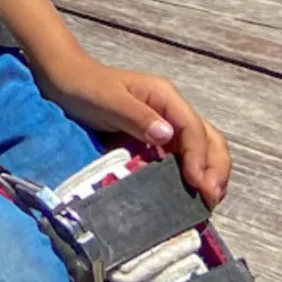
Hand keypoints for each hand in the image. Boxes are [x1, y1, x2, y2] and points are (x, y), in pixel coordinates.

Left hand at [42, 57, 231, 203]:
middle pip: (209, 139)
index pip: (193, 129)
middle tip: (211, 198)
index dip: (199, 158)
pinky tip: (189, 193)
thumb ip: (136, 116)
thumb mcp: (108, 100)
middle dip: (215, 168)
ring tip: (207, 201)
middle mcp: (172, 110)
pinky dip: (192, 174)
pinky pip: (182, 156)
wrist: (66, 80)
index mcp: (165, 97)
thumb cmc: (85, 87)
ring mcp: (167, 124)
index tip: (198, 184)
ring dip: (209, 173)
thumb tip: (167, 136)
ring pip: (203, 149)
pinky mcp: (157, 138)